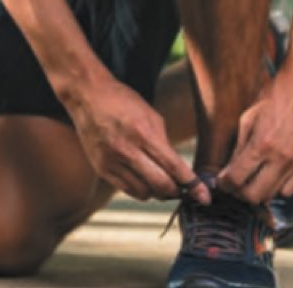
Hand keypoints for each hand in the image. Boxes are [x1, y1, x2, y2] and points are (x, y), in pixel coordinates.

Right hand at [65, 75, 208, 203]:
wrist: (88, 96)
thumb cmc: (124, 101)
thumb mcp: (151, 115)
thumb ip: (164, 144)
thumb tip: (178, 170)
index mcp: (143, 133)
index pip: (174, 167)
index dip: (192, 185)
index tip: (205, 197)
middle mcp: (126, 150)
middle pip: (161, 185)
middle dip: (177, 192)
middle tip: (184, 190)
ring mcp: (112, 162)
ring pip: (145, 193)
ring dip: (158, 192)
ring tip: (163, 182)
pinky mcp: (102, 169)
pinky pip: (128, 190)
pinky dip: (141, 190)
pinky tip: (145, 179)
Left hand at [215, 68, 292, 204]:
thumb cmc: (275, 95)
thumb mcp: (249, 116)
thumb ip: (239, 146)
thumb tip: (228, 169)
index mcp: (262, 144)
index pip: (237, 179)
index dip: (224, 184)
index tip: (221, 182)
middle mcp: (280, 158)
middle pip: (254, 195)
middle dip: (239, 193)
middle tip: (233, 184)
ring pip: (272, 196)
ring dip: (258, 192)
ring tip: (250, 181)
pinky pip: (290, 189)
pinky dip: (277, 188)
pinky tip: (270, 176)